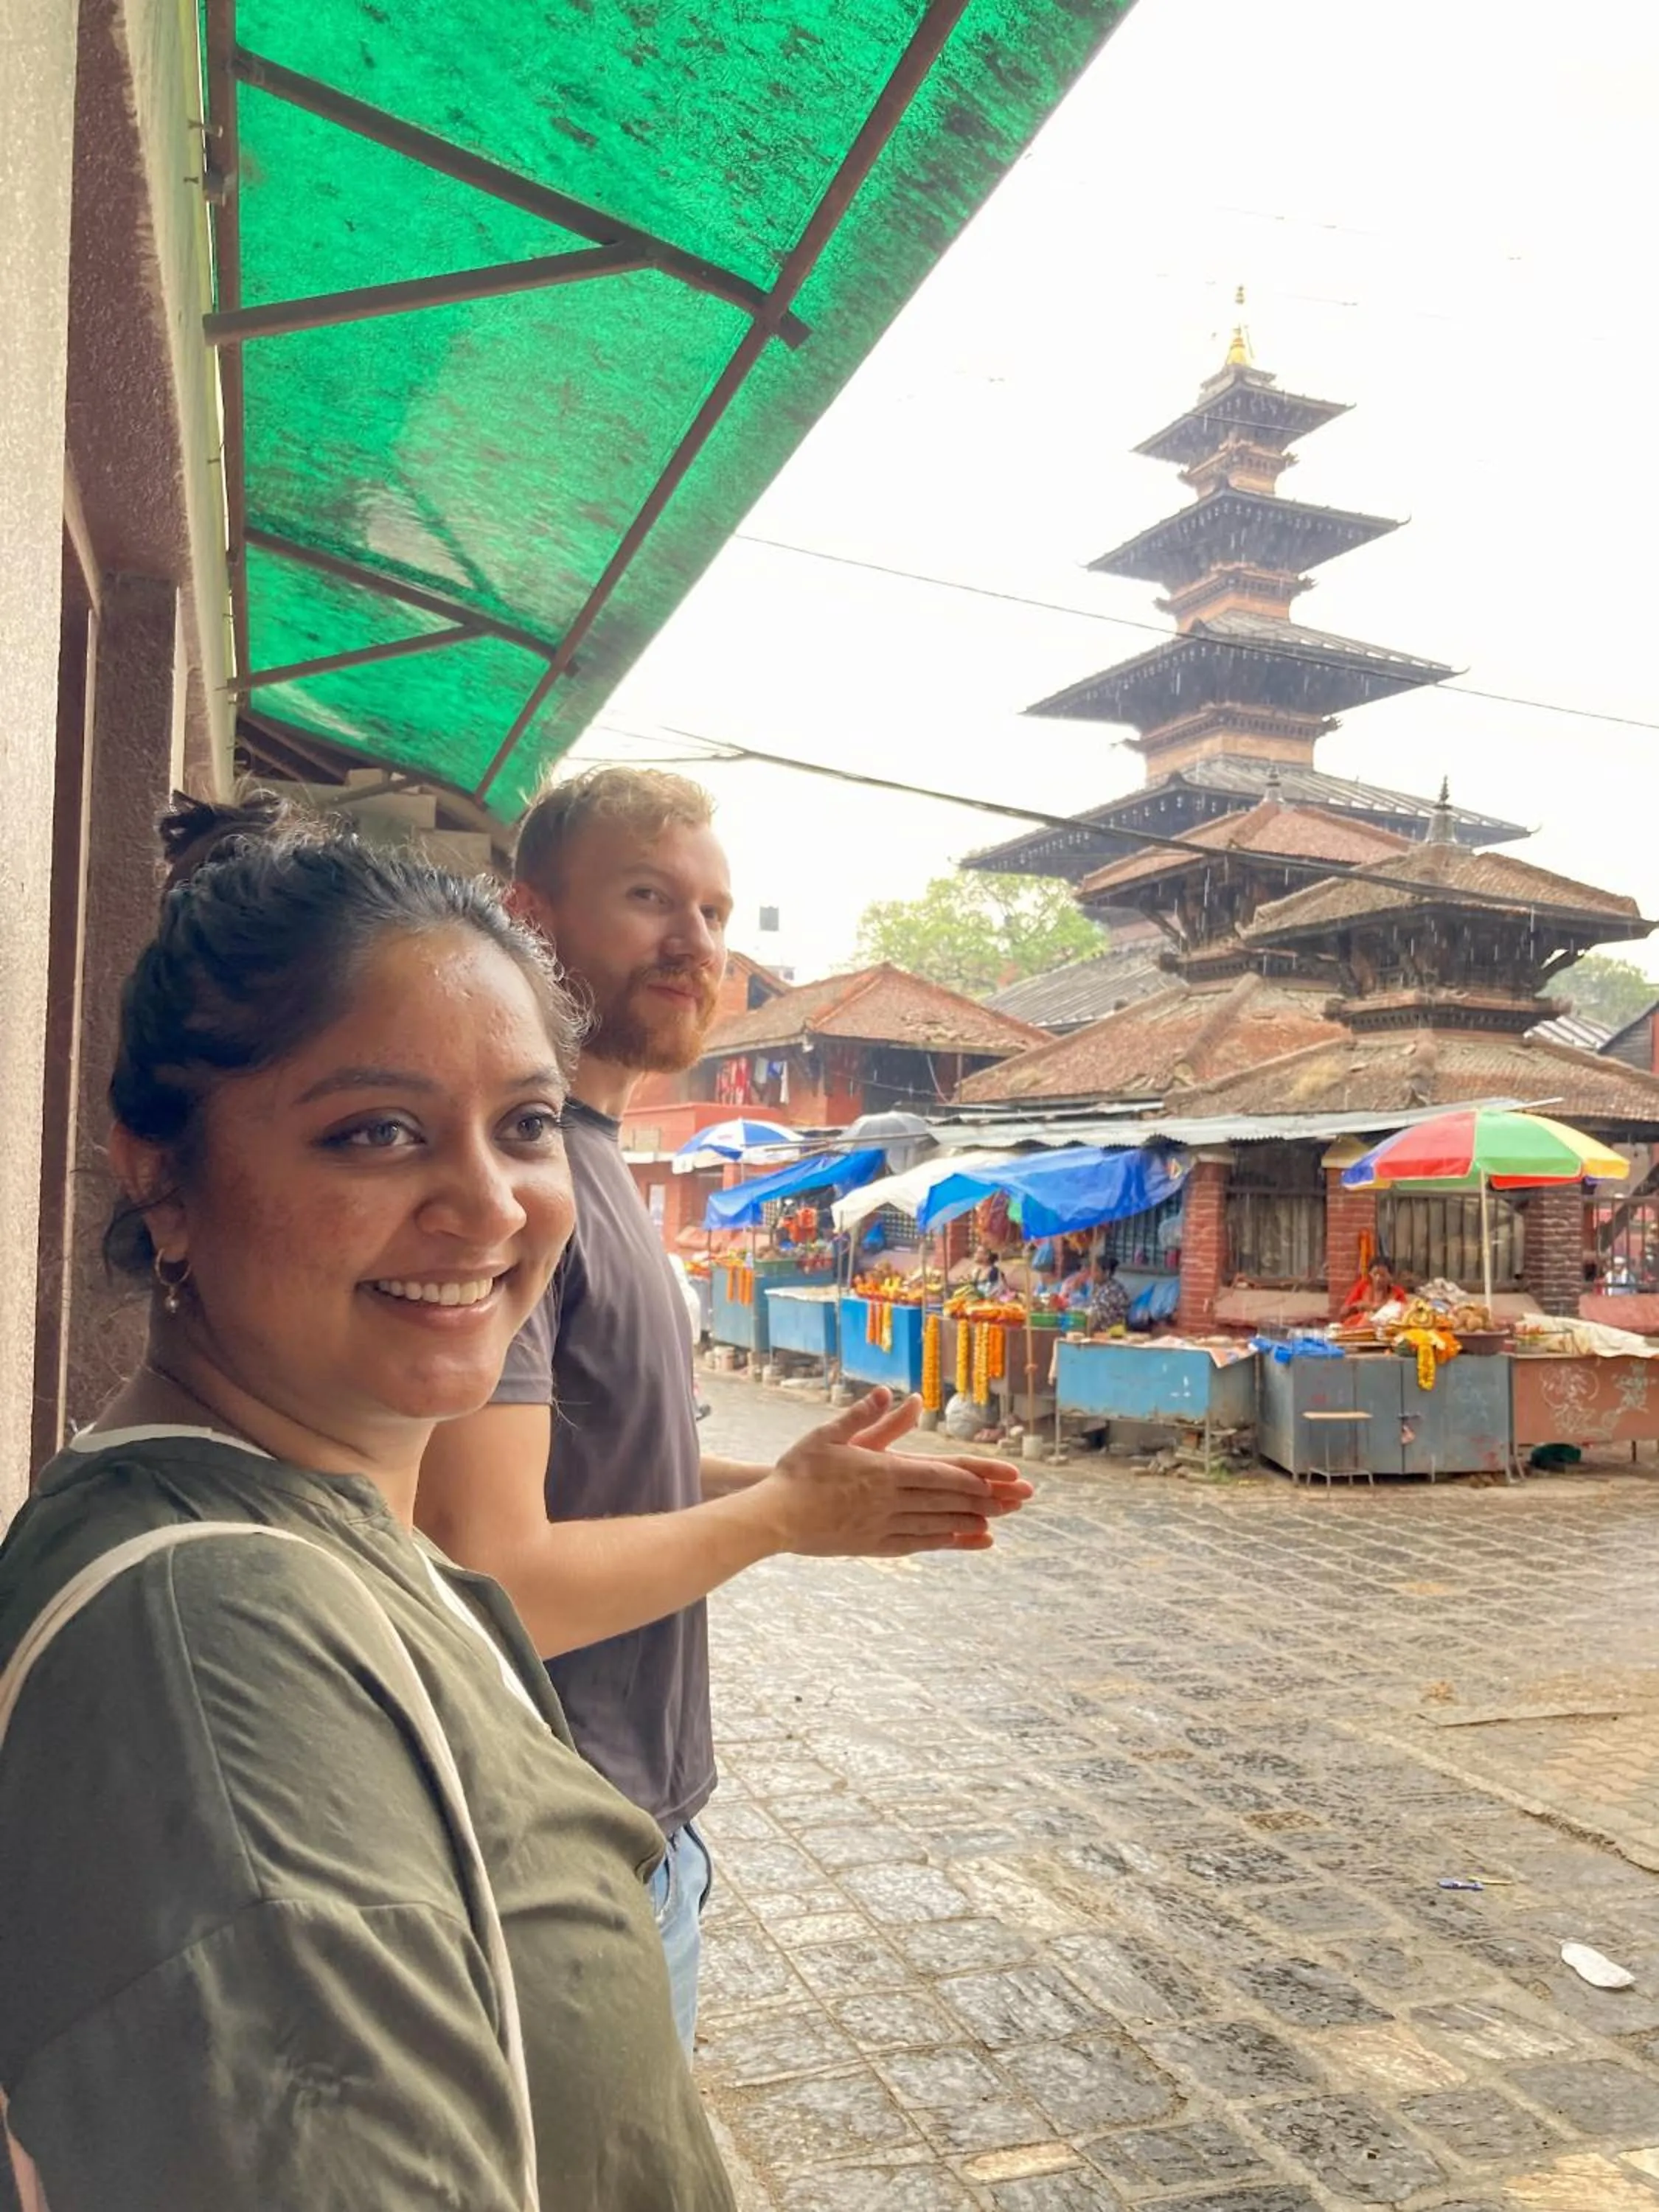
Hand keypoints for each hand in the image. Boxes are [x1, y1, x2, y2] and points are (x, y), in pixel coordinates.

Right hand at [756, 1388, 1032, 1558]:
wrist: (774, 1517)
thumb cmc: (798, 1471)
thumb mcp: (828, 1434)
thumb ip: (863, 1414)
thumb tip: (893, 1392)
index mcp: (882, 1471)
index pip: (940, 1473)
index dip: (976, 1475)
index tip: (1005, 1477)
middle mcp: (889, 1501)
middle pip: (947, 1500)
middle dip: (986, 1499)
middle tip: (1019, 1500)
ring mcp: (882, 1526)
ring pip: (937, 1524)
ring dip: (971, 1521)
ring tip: (999, 1522)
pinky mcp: (873, 1545)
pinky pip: (918, 1543)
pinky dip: (946, 1542)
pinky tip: (964, 1540)